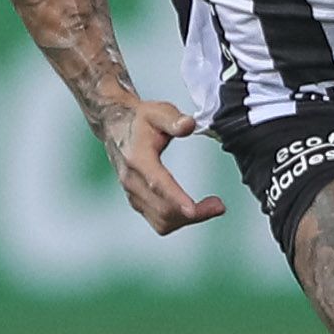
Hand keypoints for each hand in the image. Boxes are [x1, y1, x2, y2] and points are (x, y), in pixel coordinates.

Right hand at [99, 97, 227, 233]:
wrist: (114, 126)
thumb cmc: (139, 119)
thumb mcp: (158, 112)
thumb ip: (174, 119)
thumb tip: (189, 125)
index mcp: (137, 158)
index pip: (157, 182)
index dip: (175, 198)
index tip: (193, 209)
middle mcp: (132, 180)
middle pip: (163, 209)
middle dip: (194, 213)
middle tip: (219, 206)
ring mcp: (132, 193)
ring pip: (161, 220)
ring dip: (187, 220)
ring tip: (211, 207)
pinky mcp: (137, 201)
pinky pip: (158, 221)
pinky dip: (178, 220)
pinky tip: (193, 210)